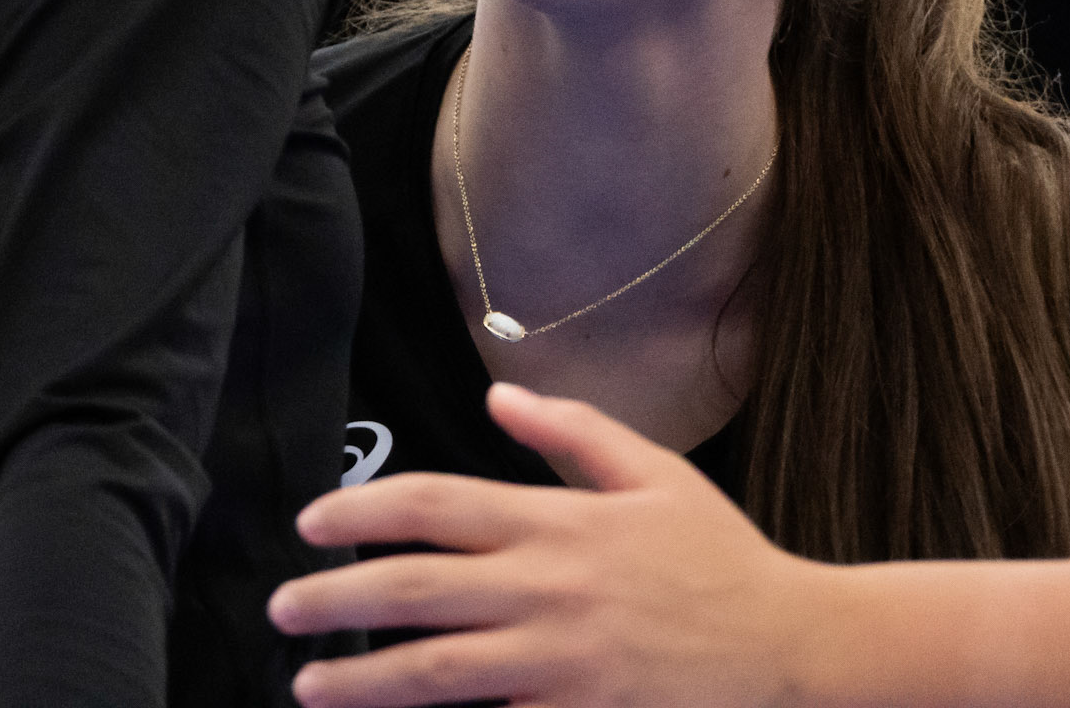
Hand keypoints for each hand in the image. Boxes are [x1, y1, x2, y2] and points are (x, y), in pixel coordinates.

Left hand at [269, 383, 831, 707]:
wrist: (789, 648)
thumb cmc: (717, 555)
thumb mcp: (652, 471)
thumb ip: (570, 428)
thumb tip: (496, 391)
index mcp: (559, 522)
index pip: (437, 505)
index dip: (365, 510)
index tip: (311, 524)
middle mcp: (549, 590)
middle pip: (419, 589)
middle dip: (338, 598)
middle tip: (280, 607)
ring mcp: (561, 663)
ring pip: (439, 671)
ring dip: (364, 679)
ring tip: (309, 683)